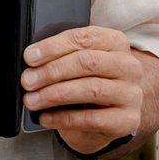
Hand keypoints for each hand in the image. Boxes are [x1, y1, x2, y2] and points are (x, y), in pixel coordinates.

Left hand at [22, 26, 158, 155]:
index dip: (53, 47)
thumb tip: (32, 60)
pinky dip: (64, 118)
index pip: (84, 38)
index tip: (30, 57)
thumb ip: (62, 57)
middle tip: (28, 81)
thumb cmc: (90, 84)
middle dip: (52, 71)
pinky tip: (46, 117)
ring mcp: (131, 94)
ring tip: (33, 100)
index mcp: (116, 43)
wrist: (109, 118)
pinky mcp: (127, 120)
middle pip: (88, 62)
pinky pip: (92, 119)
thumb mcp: (79, 65)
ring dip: (55, 94)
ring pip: (91, 89)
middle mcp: (128, 66)